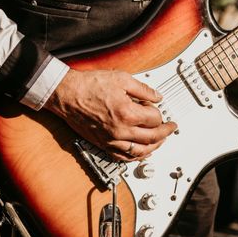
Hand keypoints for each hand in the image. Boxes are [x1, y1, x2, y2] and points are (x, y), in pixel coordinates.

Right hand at [44, 68, 177, 161]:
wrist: (66, 94)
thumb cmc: (88, 86)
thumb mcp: (121, 79)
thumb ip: (143, 89)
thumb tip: (157, 96)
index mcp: (127, 113)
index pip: (155, 119)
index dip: (158, 112)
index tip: (156, 107)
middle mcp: (121, 130)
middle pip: (152, 137)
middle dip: (165, 132)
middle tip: (171, 128)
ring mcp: (111, 140)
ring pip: (140, 151)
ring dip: (154, 147)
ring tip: (161, 141)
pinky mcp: (103, 144)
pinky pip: (124, 157)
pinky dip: (136, 157)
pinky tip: (142, 153)